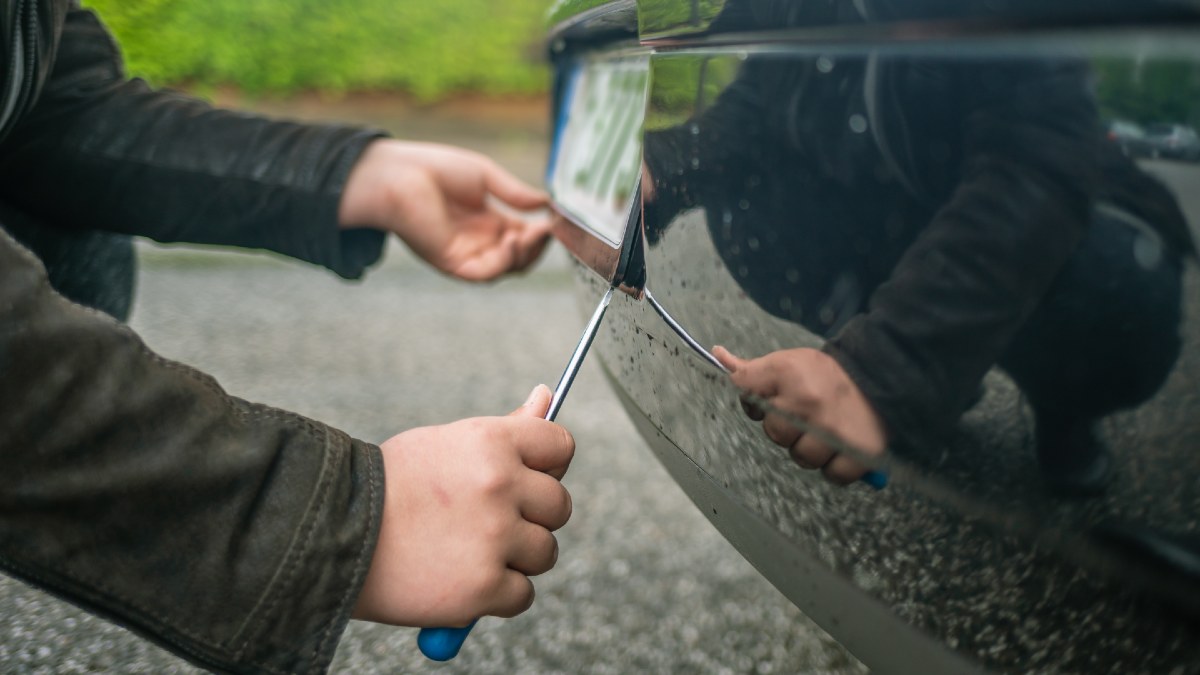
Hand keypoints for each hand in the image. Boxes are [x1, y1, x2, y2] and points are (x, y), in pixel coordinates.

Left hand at [339, 140, 551, 280]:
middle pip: (519, 258)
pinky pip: (485, 274)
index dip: (541, 232)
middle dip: (538, 246)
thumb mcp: (485, 177)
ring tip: (532, 234)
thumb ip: (515, 194)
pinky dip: (503, 263)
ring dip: (525, 255)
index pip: (523, 237)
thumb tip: (546, 203)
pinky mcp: (451, 262)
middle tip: (547, 229)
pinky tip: (510, 242)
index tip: (555, 219)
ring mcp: (466, 254)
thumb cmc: (435, 169)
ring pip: (506, 269)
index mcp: (487, 222)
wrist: (399, 175)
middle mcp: (478, 242)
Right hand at [351, 385, 573, 626]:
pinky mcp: (483, 587)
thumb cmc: (389, 486)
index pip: (560, 446)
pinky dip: (497, 596)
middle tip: (487, 523)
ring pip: (545, 552)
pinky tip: (459, 580)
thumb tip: (546, 396)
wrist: (329, 535)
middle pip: (558, 506)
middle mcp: (499, 485)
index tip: (526, 481)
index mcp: (491, 442)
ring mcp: (494, 538)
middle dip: (531, 518)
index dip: (547, 466)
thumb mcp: (445, 444)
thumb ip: (505, 430)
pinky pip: (522, 594)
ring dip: (515, 558)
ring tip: (466, 551)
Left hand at [713, 346, 886, 485]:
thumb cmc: (827, 374)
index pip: (746, 391)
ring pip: (802, 458)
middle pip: (775, 434)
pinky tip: (842, 447)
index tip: (775, 398)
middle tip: (808, 415)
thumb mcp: (789, 361)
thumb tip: (718, 354)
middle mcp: (808, 404)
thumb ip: (753, 368)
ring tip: (827, 431)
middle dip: (787, 428)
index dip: (756, 401)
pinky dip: (836, 466)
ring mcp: (833, 432)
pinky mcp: (859, 454)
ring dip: (812, 449)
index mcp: (788, 374)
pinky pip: (833, 475)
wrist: (882, 376)